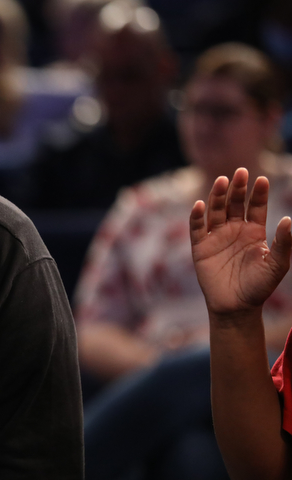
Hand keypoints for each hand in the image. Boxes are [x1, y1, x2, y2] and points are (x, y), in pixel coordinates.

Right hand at [190, 168, 291, 316]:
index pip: (256, 207)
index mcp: (254, 231)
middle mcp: (234, 230)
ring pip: (216, 211)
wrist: (236, 307)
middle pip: (235, 204)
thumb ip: (283, 243)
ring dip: (218, 196)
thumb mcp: (277, 265)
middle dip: (237, 188)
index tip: (261, 180)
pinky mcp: (200, 247)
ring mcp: (216, 237)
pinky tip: (200, 205)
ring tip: (222, 181)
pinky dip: (196, 216)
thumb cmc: (259, 287)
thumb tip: (288, 220)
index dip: (258, 194)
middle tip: (240, 172)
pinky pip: (196, 228)